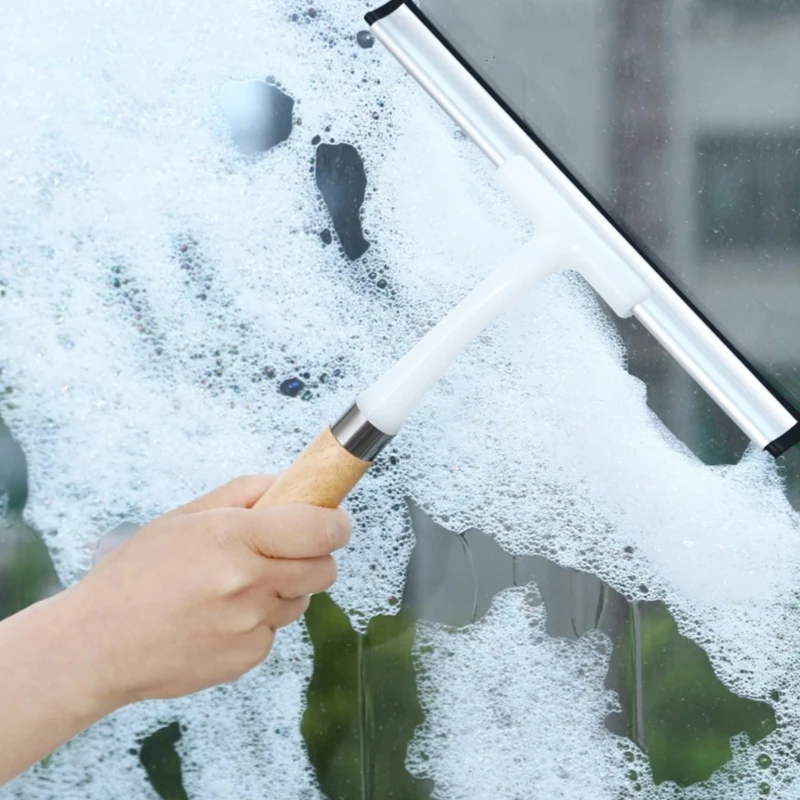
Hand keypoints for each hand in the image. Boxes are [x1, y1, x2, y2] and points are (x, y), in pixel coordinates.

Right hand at [64, 475, 350, 707]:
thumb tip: (291, 482)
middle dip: (315, 556)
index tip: (334, 521)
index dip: (336, 524)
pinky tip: (219, 619)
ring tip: (234, 588)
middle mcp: (248, 583)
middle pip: (325, 569)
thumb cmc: (136, 574)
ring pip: (301, 601)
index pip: (320, 530)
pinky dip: (259, 622)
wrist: (98, 644)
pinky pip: (275, 632)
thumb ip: (245, 493)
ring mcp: (250, 625)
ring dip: (284, 589)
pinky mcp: (247, 659)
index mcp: (234, 537)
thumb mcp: (186, 516)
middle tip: (285, 551)